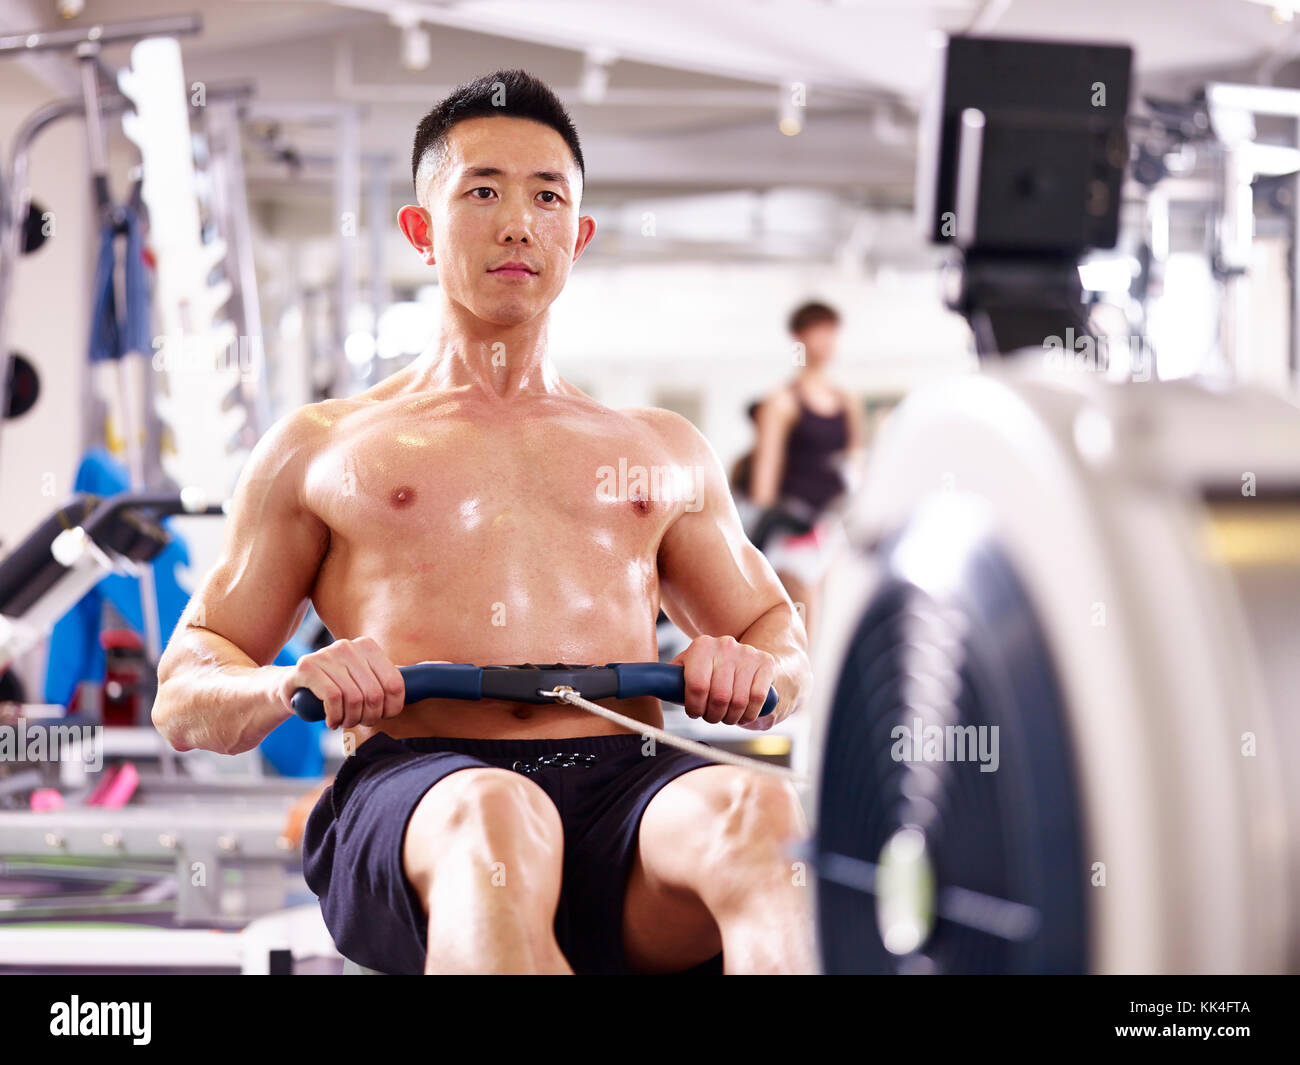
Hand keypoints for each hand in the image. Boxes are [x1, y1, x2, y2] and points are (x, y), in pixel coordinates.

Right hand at [276, 636, 404, 729]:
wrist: (292, 686)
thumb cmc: (336, 686)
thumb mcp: (367, 679)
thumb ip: (397, 676)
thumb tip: (443, 666)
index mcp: (368, 646)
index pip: (395, 684)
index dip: (390, 708)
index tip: (380, 716)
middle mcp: (348, 646)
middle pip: (375, 694)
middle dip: (368, 716)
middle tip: (357, 721)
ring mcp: (326, 654)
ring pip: (354, 698)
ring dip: (349, 719)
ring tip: (342, 720)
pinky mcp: (306, 667)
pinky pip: (332, 697)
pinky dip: (334, 716)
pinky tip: (330, 719)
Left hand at [671, 635, 777, 727]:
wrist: (746, 660)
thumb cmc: (710, 672)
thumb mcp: (688, 670)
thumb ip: (670, 679)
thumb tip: (649, 686)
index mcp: (701, 646)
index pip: (696, 685)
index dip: (695, 707)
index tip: (695, 712)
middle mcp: (725, 645)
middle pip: (719, 697)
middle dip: (713, 715)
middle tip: (711, 716)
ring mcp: (747, 653)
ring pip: (738, 701)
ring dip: (731, 717)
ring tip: (726, 716)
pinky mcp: (766, 662)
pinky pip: (757, 699)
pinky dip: (749, 714)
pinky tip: (743, 713)